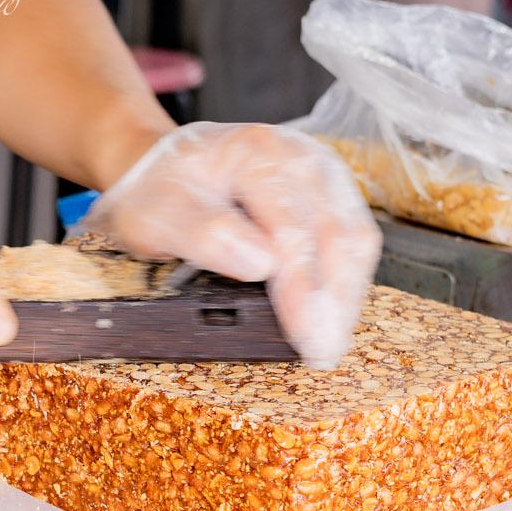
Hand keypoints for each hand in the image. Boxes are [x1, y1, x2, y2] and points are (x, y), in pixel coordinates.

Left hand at [84, 122, 381, 367]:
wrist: (161, 165)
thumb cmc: (158, 191)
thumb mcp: (156, 214)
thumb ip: (202, 234)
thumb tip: (260, 264)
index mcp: (256, 155)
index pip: (292, 231)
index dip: (303, 290)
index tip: (306, 338)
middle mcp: (300, 158)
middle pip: (337, 235)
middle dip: (333, 303)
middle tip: (322, 355)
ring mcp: (321, 174)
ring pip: (355, 239)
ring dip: (346, 297)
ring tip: (328, 345)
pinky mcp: (331, 194)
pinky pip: (353, 240)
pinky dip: (345, 282)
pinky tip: (331, 316)